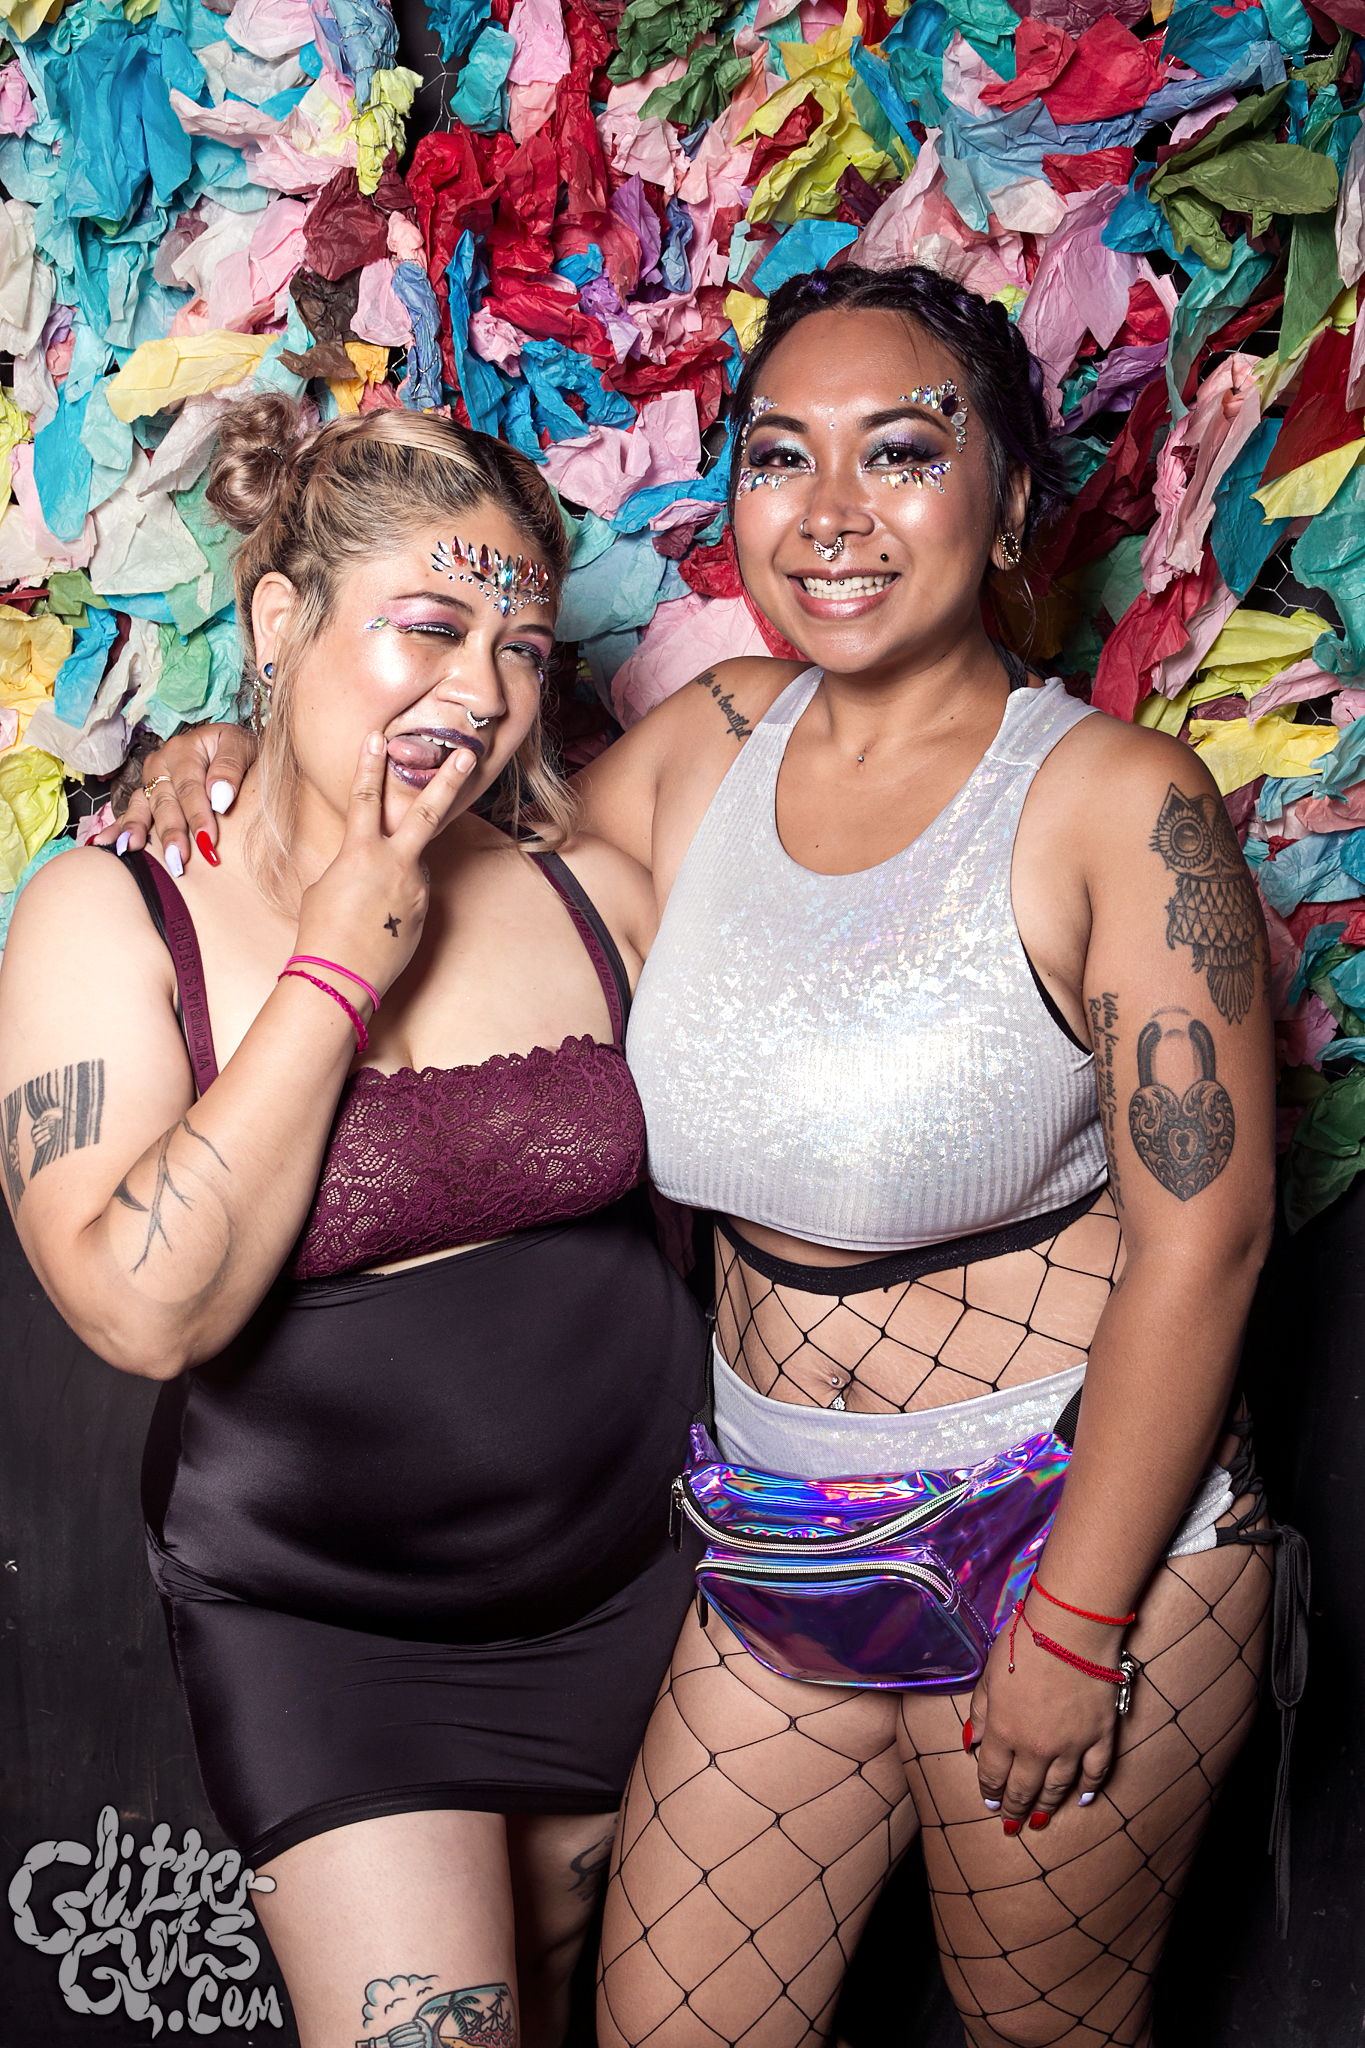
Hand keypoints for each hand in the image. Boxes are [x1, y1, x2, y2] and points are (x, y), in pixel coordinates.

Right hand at [96, 724, 257, 868]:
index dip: (198, 816)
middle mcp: (162, 763)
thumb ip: (230, 769)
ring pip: (143, 807)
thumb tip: (219, 798)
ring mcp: (151, 779)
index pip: (191, 787)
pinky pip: (131, 811)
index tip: (208, 842)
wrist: (230, 745)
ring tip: (130, 850)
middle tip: (177, 861)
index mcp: (184, 749)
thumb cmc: (238, 749)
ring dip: (137, 830)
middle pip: (164, 801)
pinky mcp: (146, 794)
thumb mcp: (241, 747)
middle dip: (170, 833)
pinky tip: (104, 843)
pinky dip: (118, 827)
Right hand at [291, 731, 478, 1000]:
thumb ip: (355, 864)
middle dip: (448, 781)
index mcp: (360, 853)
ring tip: (367, 906)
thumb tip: (373, 864)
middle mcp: (395, 865)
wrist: (340, 977)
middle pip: (427, 813)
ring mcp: (416, 889)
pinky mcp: (425, 912)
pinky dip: (399, 898)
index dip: (370, 765)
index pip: (364, 798)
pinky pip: (414, 893)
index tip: (378, 737)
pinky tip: (379, 921)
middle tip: (469, 755)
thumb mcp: (326, 887)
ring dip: (397, 873)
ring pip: (414, 863)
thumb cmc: (321, 933)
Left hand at [966, 1612, 1122, 1832]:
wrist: (1070, 1628)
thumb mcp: (988, 1674)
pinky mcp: (1100, 1736)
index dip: (990, 1792)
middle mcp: (1036, 1747)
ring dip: (1046, 1806)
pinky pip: (1095, 1773)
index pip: (992, 1774)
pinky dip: (1088, 1790)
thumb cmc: (1023, 1642)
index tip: (990, 1803)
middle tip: (1011, 1825)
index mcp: (1004, 1731)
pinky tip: (1081, 1800)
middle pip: (1023, 1789)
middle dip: (1014, 1809)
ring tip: (1038, 1820)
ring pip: (1057, 1788)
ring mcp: (1072, 1745)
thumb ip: (980, 1712)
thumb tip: (972, 1743)